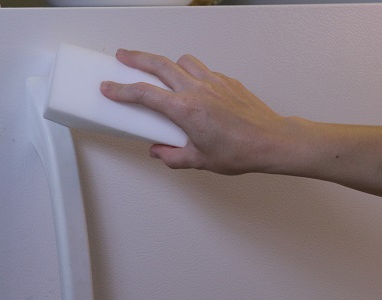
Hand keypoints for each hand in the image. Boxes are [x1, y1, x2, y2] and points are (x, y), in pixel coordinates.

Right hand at [100, 49, 296, 174]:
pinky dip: (193, 72)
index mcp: (185, 109)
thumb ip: (173, 156)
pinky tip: (193, 83)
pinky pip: (205, 70)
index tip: (109, 88)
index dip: (122, 90)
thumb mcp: (200, 161)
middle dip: (136, 59)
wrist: (272, 141)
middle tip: (123, 56)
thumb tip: (159, 152)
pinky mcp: (229, 82)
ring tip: (159, 67)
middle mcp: (198, 90)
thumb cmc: (242, 151)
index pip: (144, 94)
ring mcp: (214, 82)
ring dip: (168, 62)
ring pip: (184, 62)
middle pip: (159, 65)